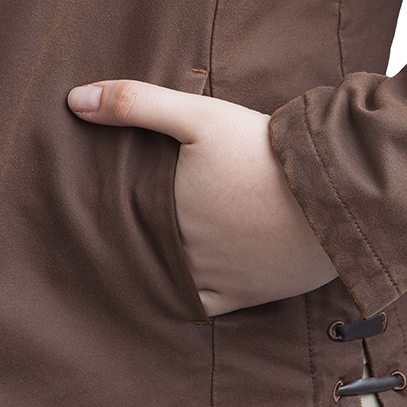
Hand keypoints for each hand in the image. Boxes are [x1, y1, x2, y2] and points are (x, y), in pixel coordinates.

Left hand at [67, 80, 337, 316]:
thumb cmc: (266, 152)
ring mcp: (215, 277)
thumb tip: (75, 100)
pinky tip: (184, 287)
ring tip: (155, 259)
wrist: (331, 194)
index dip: (117, 212)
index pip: (128, 218)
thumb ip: (137, 105)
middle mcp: (186, 251)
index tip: (107, 208)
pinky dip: (189, 298)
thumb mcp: (201, 116)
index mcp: (169, 210)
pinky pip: (203, 305)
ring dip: (159, 271)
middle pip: (149, 250)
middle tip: (131, 233)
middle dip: (140, 240)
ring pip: (170, 280)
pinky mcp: (246, 295)